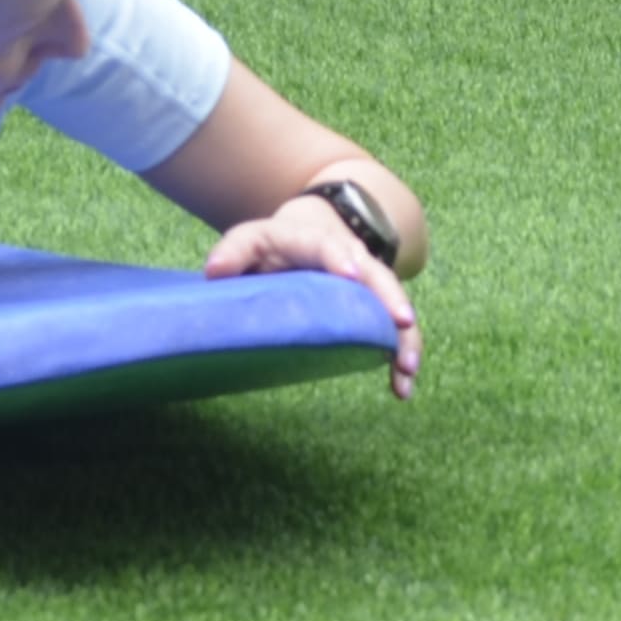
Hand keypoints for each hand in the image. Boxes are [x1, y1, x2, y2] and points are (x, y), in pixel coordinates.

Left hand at [207, 191, 423, 396]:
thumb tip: (215, 271)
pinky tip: (402, 388)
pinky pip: (393, 330)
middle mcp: (352, 259)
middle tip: (403, 322)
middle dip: (390, 299)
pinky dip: (400, 355)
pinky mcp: (374, 309)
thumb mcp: (251, 238)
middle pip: (377, 277)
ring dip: (404, 338)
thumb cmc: (275, 245)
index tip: (351, 274)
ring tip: (406, 371)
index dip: (340, 258)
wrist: (310, 232)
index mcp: (317, 241)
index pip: (330, 246)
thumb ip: (234, 250)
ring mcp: (368, 285)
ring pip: (393, 307)